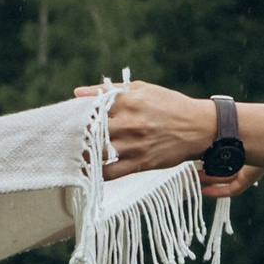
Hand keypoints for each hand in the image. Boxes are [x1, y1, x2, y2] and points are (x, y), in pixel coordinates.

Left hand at [74, 77, 216, 174]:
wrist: (199, 127)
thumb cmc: (169, 105)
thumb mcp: (142, 89)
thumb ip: (109, 91)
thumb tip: (77, 93)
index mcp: (128, 101)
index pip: (90, 108)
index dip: (74, 114)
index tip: (66, 119)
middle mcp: (129, 123)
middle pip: (90, 132)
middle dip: (76, 136)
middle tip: (64, 139)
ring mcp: (134, 145)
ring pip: (97, 154)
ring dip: (84, 155)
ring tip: (75, 154)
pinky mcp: (140, 163)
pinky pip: (110, 173)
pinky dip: (96, 174)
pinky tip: (90, 171)